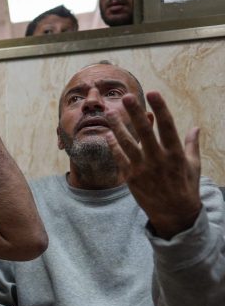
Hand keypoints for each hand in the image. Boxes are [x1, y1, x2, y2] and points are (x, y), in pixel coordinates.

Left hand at [105, 91, 201, 238]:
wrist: (173, 213)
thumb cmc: (185, 186)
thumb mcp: (193, 165)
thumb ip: (192, 145)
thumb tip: (196, 127)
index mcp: (176, 153)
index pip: (167, 126)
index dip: (160, 108)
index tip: (153, 93)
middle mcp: (158, 159)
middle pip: (145, 131)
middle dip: (135, 113)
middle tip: (126, 97)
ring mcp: (143, 168)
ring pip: (127, 143)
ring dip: (117, 126)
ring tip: (108, 112)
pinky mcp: (131, 177)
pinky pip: (120, 158)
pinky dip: (113, 146)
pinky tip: (108, 134)